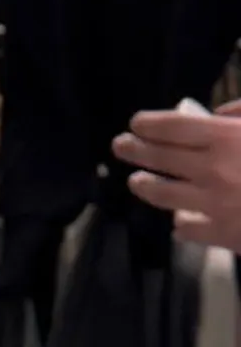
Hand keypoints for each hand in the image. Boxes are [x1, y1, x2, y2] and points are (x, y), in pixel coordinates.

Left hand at [116, 103, 240, 249]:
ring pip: (165, 196)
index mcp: (225, 138)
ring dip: (146, 187)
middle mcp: (212, 170)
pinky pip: (192, 230)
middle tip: (120, 146)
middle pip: (161, 158)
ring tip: (136, 182)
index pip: (174, 127)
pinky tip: (179, 226)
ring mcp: (215, 205)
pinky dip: (183, 226)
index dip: (149, 124)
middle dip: (135, 150)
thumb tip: (218, 112)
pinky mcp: (226, 234)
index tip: (136, 124)